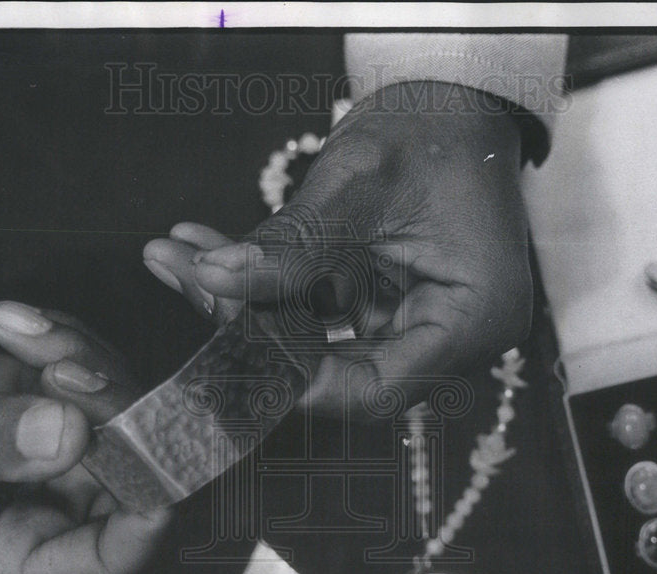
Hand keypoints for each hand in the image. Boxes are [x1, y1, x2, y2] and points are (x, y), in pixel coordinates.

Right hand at [0, 303, 169, 573]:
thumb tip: (66, 436)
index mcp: (1, 561)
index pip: (110, 563)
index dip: (147, 512)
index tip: (147, 443)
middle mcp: (40, 525)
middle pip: (130, 484)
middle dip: (112, 415)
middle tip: (64, 366)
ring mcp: (53, 473)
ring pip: (123, 427)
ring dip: (89, 368)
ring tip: (25, 336)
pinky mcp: (55, 424)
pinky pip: (99, 389)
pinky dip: (76, 349)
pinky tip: (24, 331)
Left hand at [143, 81, 531, 415]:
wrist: (455, 100)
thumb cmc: (431, 130)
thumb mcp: (358, 184)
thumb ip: (290, 245)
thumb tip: (213, 278)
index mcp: (472, 319)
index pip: (374, 390)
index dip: (297, 380)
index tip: (226, 341)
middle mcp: (452, 338)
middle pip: (338, 371)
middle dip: (255, 329)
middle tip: (190, 275)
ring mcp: (417, 325)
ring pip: (317, 345)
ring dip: (249, 305)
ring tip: (184, 255)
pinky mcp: (387, 308)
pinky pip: (320, 316)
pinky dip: (270, 288)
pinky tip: (213, 253)